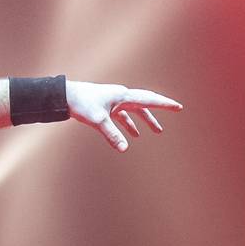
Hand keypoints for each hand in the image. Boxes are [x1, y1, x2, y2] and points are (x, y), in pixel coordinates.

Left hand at [67, 82, 181, 151]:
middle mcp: (121, 96)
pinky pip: (124, 116)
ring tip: (157, 131)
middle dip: (160, 107)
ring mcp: (114, 100)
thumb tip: (125, 148)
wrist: (66, 96)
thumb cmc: (82, 104)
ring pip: (135, 110)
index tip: (178, 107)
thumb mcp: (98, 121)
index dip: (165, 104)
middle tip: (176, 109)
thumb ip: (112, 135)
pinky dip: (130, 124)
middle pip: (146, 102)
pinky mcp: (107, 106)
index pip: (149, 100)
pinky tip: (132, 136)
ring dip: (146, 120)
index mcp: (123, 96)